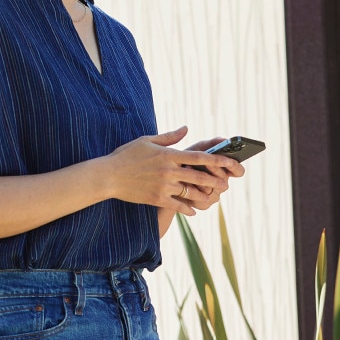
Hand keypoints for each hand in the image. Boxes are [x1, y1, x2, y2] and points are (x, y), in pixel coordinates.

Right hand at [103, 127, 242, 216]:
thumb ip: (169, 136)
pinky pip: (178, 206)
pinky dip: (188, 209)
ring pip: (191, 192)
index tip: (230, 161)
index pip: (198, 156)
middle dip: (216, 180)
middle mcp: (169, 170)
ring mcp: (164, 186)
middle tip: (226, 184)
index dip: (217, 159)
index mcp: (168, 154)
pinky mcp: (157, 199)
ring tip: (213, 197)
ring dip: (204, 195)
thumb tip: (186, 128)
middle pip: (199, 176)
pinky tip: (194, 210)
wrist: (109, 175)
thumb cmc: (127, 155)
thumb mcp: (147, 140)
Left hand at [179, 137, 244, 210]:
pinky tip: (184, 181)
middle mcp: (223, 183)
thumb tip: (224, 139)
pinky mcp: (204, 204)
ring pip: (212, 188)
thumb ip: (212, 144)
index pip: (238, 171)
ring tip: (188, 166)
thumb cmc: (188, 159)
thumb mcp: (198, 149)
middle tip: (206, 161)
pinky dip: (192, 188)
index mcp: (225, 170)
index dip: (235, 166)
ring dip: (200, 177)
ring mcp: (214, 195)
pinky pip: (202, 198)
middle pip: (224, 179)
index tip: (229, 160)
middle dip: (214, 169)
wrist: (170, 176)